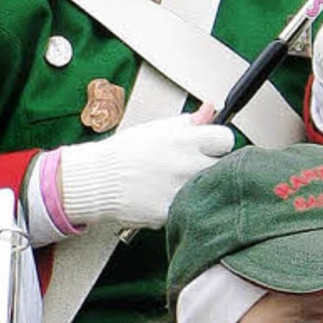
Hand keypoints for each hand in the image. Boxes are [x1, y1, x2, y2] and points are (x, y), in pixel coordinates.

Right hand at [60, 109, 233, 229]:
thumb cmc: (124, 154)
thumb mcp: (157, 129)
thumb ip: (189, 122)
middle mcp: (185, 165)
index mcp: (183, 139)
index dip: (218, 143)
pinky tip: (166, 198)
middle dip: (210, 165)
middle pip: (223, 166)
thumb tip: (211, 110)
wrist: (97, 181)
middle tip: (191, 167)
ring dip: (200, 187)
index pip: (226, 139)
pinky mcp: (171, 213)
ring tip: (176, 183)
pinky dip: (183, 206)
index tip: (209, 148)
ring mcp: (180, 191)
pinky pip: (190, 209)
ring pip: (209, 189)